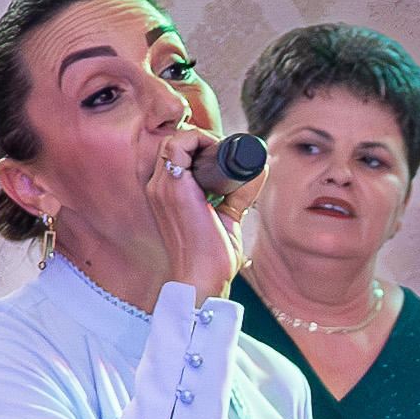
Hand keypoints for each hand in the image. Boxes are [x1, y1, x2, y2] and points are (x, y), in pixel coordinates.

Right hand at [125, 119, 240, 302]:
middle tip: (226, 152)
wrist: (202, 281)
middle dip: (201, 138)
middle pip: (174, 142)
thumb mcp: (226, 217)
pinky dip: (199, 139)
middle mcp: (159, 187)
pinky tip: (217, 150)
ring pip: (175, 139)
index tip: (223, 154)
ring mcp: (162, 187)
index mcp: (165, 193)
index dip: (198, 145)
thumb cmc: (211, 257)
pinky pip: (178, 145)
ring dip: (201, 138)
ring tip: (222, 152)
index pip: (174, 153)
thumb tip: (260, 168)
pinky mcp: (173, 188)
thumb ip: (239, 194)